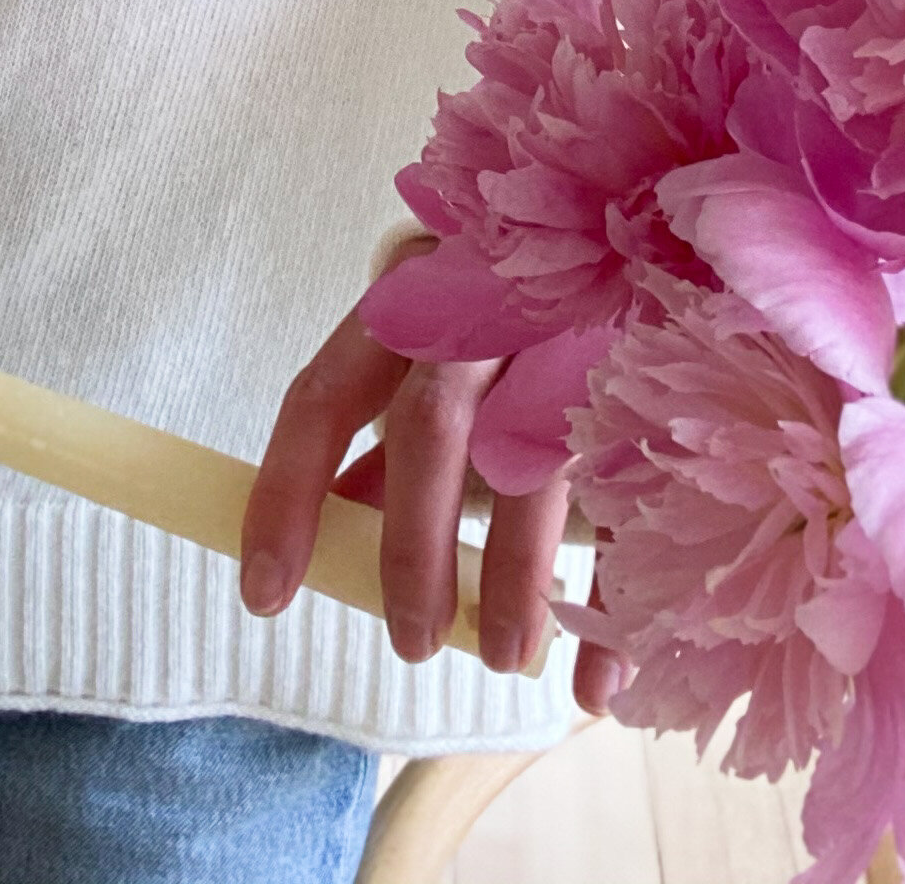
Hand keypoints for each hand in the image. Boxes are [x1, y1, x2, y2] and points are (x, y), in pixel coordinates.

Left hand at [239, 295, 621, 714]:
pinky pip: (626, 495)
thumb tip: (335, 519)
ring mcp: (566, 338)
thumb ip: (385, 431)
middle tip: (412, 640)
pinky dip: (610, 598)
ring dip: (513, 578)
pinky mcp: (640, 381)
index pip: (324, 395)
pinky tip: (595, 681)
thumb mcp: (432, 348)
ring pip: (531, 461)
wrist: (622, 222)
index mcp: (408, 304)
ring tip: (503, 655)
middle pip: (431, 427)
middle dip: (413, 548)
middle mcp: (481, 310)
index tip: (264, 595)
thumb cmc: (505, 309)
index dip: (287, 494)